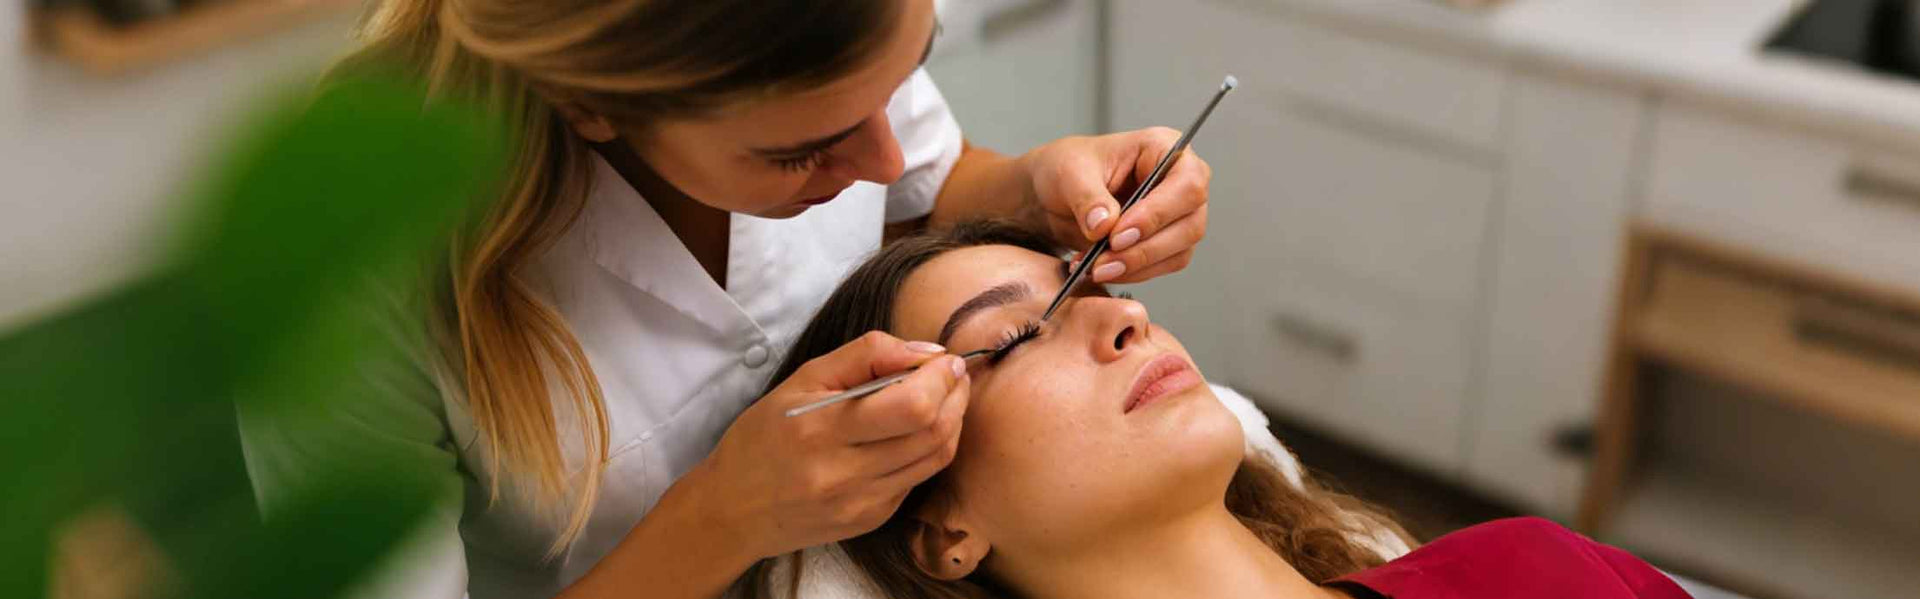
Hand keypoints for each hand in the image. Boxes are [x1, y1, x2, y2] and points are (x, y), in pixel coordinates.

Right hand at [690, 332, 970, 558]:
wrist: (733, 510)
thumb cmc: (763, 437)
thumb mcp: (802, 380)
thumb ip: (866, 355)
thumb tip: (927, 351)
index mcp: (822, 430)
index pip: (912, 405)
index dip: (942, 377)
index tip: (946, 359)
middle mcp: (845, 474)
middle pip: (933, 432)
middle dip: (957, 395)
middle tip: (954, 374)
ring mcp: (862, 503)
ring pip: (936, 458)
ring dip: (953, 421)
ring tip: (946, 397)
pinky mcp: (871, 520)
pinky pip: (918, 479)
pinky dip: (929, 449)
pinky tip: (918, 431)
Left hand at [1021, 127, 1211, 283]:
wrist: (1056, 193)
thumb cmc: (1069, 168)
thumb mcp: (1070, 173)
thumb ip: (1087, 196)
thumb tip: (1105, 225)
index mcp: (1165, 148)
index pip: (1186, 183)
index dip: (1157, 213)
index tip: (1118, 235)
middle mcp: (1180, 181)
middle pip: (1190, 223)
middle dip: (1145, 249)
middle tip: (1103, 261)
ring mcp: (1179, 214)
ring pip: (1179, 251)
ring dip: (1137, 266)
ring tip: (1097, 268)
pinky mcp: (1168, 243)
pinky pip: (1163, 266)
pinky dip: (1133, 273)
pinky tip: (1102, 270)